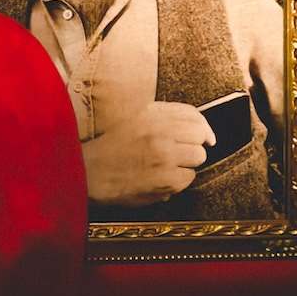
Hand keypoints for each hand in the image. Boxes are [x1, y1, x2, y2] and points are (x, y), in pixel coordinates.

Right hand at [82, 101, 216, 207]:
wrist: (91, 173)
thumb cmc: (112, 147)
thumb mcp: (135, 118)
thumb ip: (164, 115)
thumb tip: (199, 124)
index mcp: (152, 115)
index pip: (193, 115)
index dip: (203, 126)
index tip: (206, 136)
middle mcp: (160, 133)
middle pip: (199, 136)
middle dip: (193, 145)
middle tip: (180, 152)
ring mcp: (164, 157)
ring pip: (198, 158)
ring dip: (187, 163)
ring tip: (168, 165)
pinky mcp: (166, 180)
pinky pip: (188, 179)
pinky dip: (178, 180)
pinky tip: (161, 178)